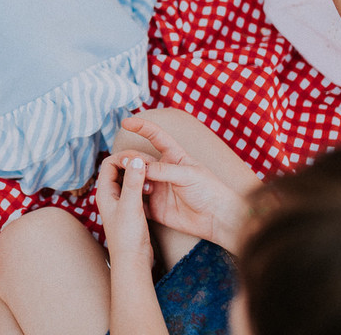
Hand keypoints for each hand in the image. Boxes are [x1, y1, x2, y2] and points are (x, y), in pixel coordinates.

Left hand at [95, 152, 154, 272]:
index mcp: (104, 192)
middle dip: (133, 164)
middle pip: (119, 169)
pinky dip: (144, 185)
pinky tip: (153, 190)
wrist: (133, 262)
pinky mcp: (130, 210)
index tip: (140, 159)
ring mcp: (120, 203)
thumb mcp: (131, 206)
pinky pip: (136, 190)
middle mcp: (110, 195)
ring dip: (139, 175)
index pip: (110, 163)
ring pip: (128, 179)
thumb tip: (137, 160)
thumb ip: (133, 182)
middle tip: (149, 165)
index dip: (124, 157)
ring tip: (151, 181)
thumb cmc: (128, 237)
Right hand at [120, 117, 249, 252]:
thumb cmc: (209, 190)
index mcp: (173, 156)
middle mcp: (162, 171)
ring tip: (125, 182)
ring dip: (127, 179)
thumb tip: (139, 167)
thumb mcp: (188, 174)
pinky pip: (136, 202)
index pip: (155, 136)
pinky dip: (129, 199)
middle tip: (124, 164)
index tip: (125, 122)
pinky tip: (124, 198)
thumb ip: (163, 170)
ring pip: (134, 180)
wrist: (217, 218)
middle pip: (139, 160)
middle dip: (130, 159)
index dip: (141, 127)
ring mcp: (157, 189)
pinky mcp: (154, 207)